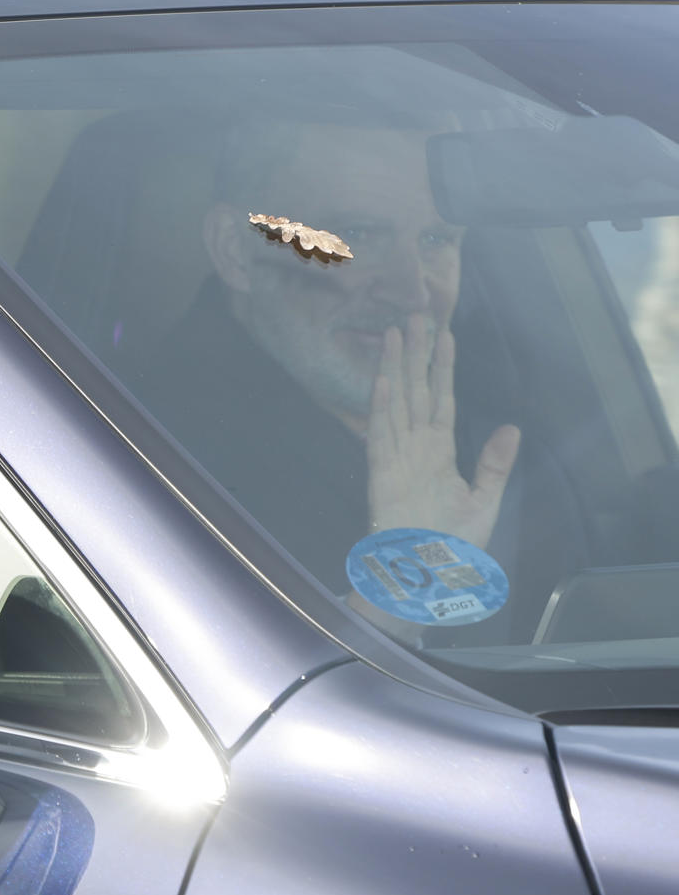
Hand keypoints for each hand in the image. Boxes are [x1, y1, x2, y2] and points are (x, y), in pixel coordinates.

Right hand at [365, 313, 519, 549]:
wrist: (426, 577)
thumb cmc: (452, 546)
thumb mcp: (484, 501)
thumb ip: (495, 464)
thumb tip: (511, 427)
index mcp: (439, 453)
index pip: (440, 401)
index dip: (442, 369)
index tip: (443, 336)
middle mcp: (416, 448)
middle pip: (414, 391)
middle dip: (415, 354)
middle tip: (414, 316)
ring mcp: (397, 457)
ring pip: (396, 402)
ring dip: (396, 367)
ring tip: (396, 333)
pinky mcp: (384, 472)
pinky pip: (382, 433)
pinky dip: (382, 406)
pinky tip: (384, 379)